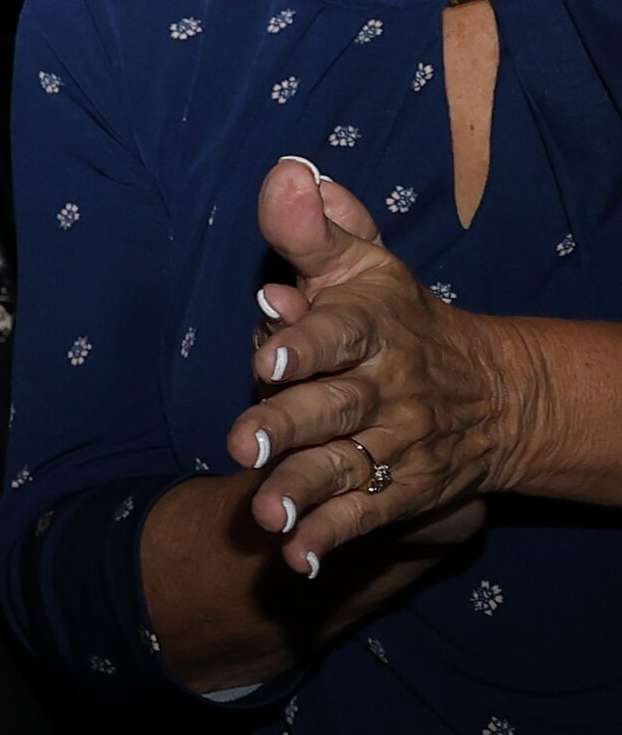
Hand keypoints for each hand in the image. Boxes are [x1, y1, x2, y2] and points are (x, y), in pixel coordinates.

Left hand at [235, 157, 523, 574]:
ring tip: (263, 514)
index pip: (339, 330)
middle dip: (286, 423)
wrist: (494, 393)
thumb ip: (315, 231)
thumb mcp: (362, 267)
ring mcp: (394, 443)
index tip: (268, 348)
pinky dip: (330, 539)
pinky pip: (363, 517)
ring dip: (301, 491)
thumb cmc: (396, 320)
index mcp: (372, 326)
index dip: (304, 339)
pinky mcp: (400, 490)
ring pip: (342, 467)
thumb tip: (287, 174)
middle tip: (241, 442)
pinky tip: (297, 560)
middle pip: (331, 406)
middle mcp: (384, 388)